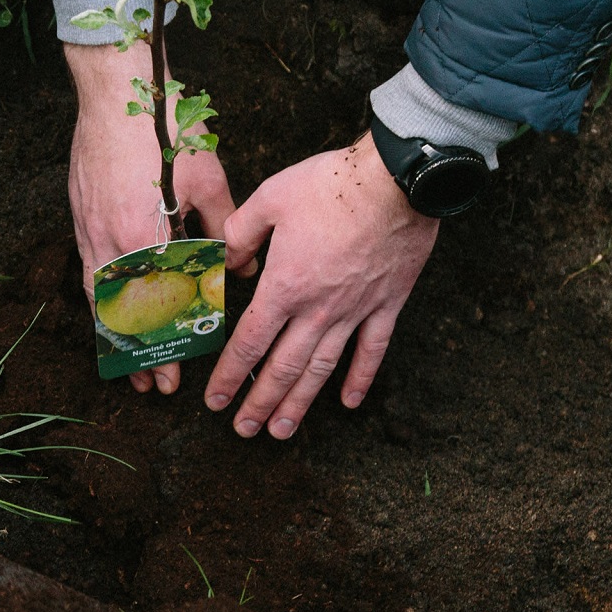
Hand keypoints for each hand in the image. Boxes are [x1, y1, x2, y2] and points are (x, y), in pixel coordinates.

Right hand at [65, 39, 244, 394]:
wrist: (113, 86)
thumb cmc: (163, 126)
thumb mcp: (207, 177)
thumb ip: (225, 228)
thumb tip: (243, 267)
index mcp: (142, 237)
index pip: (153, 309)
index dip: (163, 346)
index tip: (174, 374)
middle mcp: (108, 241)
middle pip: (120, 315)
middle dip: (136, 353)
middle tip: (152, 384)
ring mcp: (88, 228)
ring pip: (99, 297)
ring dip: (114, 333)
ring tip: (127, 359)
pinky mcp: (79, 213)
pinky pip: (89, 270)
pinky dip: (100, 300)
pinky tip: (110, 309)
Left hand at [205, 133, 436, 437]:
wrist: (395, 180)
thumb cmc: (330, 185)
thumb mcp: (270, 199)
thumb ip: (241, 233)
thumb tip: (227, 260)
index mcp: (284, 286)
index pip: (249, 342)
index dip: (230, 375)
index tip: (215, 400)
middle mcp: (317, 309)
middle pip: (283, 367)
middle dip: (260, 402)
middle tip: (244, 430)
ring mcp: (355, 310)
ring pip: (322, 369)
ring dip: (300, 402)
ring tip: (282, 430)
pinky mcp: (387, 304)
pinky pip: (372, 350)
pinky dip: (359, 379)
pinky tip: (347, 402)